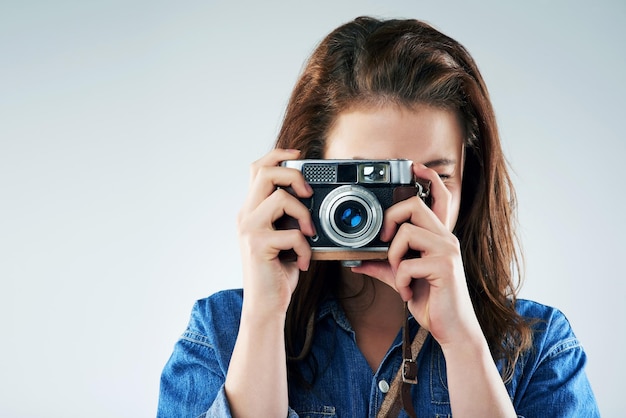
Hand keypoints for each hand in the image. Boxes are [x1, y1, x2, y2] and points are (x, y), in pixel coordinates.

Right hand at [237, 149, 315, 315]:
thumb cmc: (277, 272)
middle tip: (309, 193)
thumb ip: (289, 216)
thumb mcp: (283, 237)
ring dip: (304, 214)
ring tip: (309, 233)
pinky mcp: (258, 246)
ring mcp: (249, 230)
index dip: (278, 155)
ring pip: (280, 198)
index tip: (299, 156)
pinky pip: (292, 234)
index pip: (258, 168)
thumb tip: (311, 197)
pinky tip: (303, 262)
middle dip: (293, 176)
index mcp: (251, 210)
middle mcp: (246, 215)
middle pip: (264, 172)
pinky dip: (305, 248)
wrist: (266, 304)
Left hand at [351, 164, 482, 347]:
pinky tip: (406, 292)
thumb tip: (355, 261)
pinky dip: (399, 279)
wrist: (452, 330)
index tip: (414, 167)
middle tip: (384, 241)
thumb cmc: (431, 301)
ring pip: (407, 232)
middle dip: (391, 218)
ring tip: (399, 275)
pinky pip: (407, 262)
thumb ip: (382, 266)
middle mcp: (446, 238)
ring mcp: (447, 251)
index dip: (429, 179)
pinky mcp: (444, 268)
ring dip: (393, 255)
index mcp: (438, 237)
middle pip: (414, 205)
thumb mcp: (401, 279)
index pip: (440, 198)